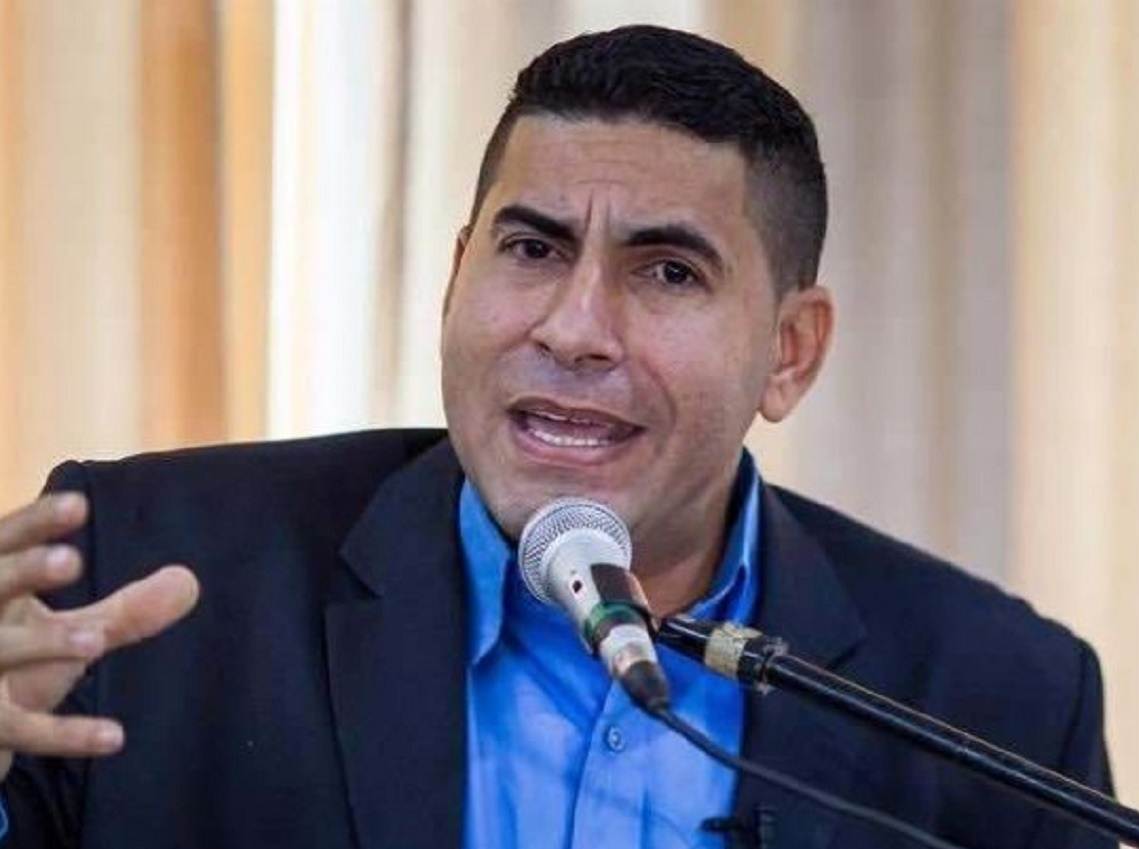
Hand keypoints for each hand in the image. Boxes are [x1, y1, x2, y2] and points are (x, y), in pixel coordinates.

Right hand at [0, 492, 198, 779]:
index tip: (78, 504)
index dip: (36, 524)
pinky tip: (114, 737)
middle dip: (22, 571)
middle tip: (69, 561)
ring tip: (94, 639)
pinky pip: (18, 728)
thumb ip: (124, 611)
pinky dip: (64, 734)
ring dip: (41, 643)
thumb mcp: (69, 635)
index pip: (6, 545)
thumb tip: (189, 581)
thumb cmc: (20, 664)